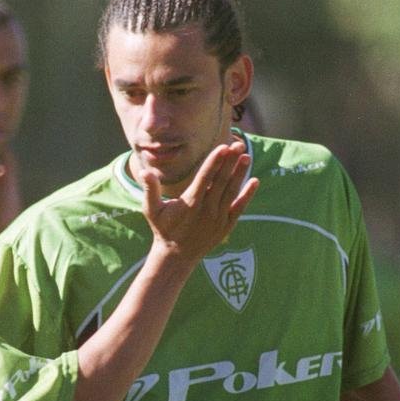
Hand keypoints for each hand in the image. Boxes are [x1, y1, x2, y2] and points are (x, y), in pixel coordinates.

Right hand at [140, 140, 258, 264]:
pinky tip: (255, 181)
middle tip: (238, 144)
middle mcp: (206, 210)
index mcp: (190, 203)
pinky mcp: (226, 226)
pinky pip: (239, 208)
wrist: (176, 256)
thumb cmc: (163, 228)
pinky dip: (247, 195)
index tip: (223, 148)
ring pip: (232, 192)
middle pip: (221, 181)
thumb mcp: (152, 210)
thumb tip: (144, 172)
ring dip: (240, 174)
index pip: (205, 178)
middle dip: (230, 162)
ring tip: (246, 156)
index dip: (214, 162)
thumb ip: (150, 190)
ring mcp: (218, 218)